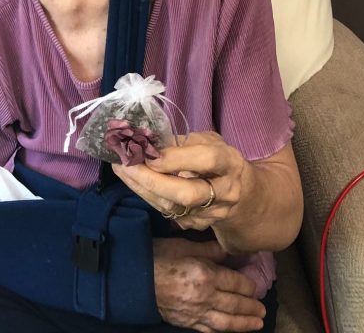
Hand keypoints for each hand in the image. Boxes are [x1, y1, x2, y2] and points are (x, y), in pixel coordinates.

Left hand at [113, 131, 247, 232]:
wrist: (243, 196)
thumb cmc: (220, 160)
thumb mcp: (210, 142)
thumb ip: (185, 142)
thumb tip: (149, 139)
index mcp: (230, 163)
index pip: (206, 160)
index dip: (177, 158)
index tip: (150, 153)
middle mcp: (225, 191)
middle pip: (188, 193)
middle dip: (153, 180)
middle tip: (126, 164)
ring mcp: (211, 213)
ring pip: (173, 207)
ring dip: (142, 188)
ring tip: (120, 169)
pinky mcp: (197, 225)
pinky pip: (167, 212)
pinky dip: (147, 196)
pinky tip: (132, 181)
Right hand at [153, 238, 264, 331]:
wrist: (135, 277)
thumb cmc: (160, 256)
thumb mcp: (186, 246)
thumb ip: (211, 250)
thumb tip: (231, 249)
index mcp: (206, 275)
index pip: (236, 283)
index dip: (248, 285)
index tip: (255, 285)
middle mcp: (205, 297)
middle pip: (235, 304)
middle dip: (251, 307)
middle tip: (263, 309)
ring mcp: (196, 313)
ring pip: (226, 322)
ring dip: (244, 324)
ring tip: (257, 323)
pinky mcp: (187, 323)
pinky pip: (209, 330)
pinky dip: (223, 331)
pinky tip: (231, 331)